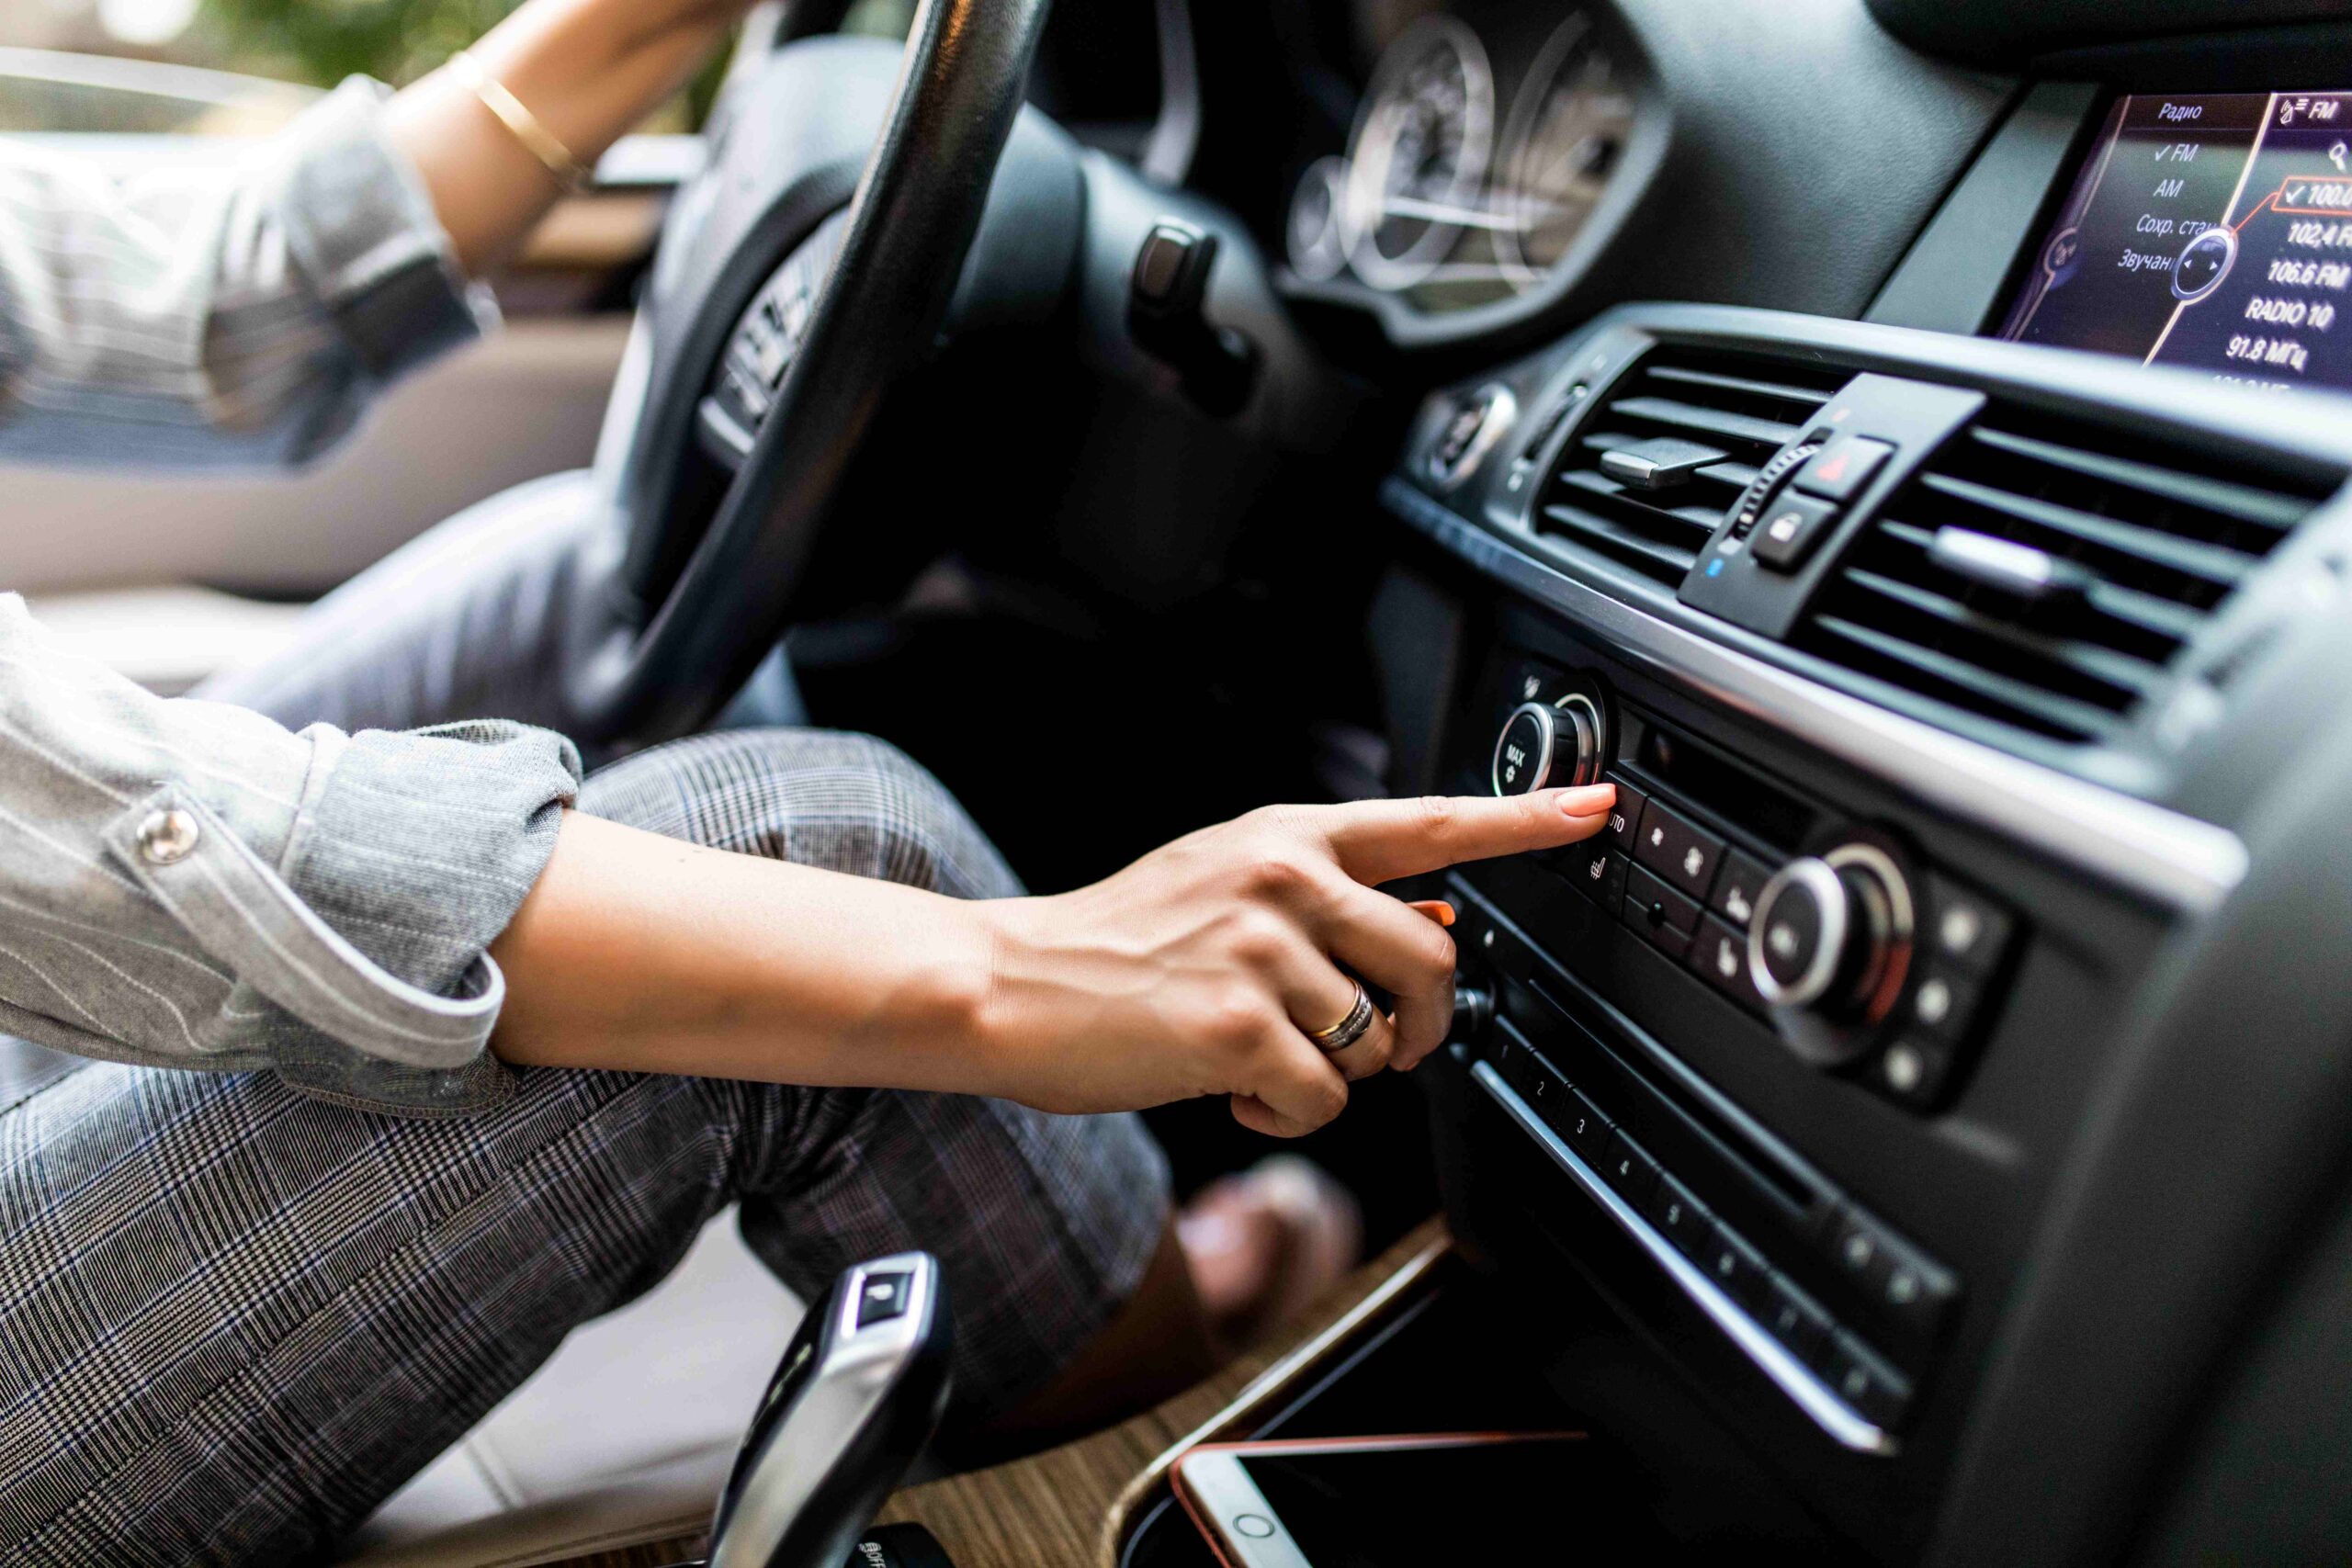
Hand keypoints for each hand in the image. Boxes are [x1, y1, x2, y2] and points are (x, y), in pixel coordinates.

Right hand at [973, 785, 1614, 1136]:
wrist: (1013, 983)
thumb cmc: (1119, 942)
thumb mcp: (1228, 887)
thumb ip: (1331, 901)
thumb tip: (1441, 929)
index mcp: (1289, 836)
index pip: (1429, 823)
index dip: (1525, 820)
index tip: (1597, 811)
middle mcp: (1284, 879)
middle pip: (1434, 965)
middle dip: (1418, 1028)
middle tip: (1368, 1044)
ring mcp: (1262, 950)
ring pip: (1379, 1045)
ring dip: (1331, 1075)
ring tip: (1260, 1057)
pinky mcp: (1237, 1025)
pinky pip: (1326, 1099)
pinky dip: (1285, 1115)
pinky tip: (1231, 1089)